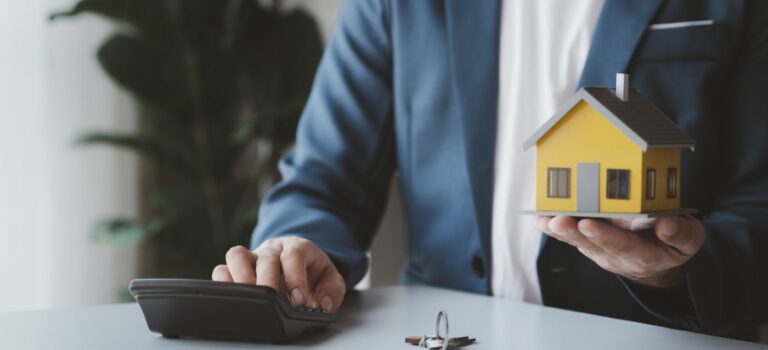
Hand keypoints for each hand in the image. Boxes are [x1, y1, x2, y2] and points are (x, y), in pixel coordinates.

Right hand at [212, 237, 345, 311]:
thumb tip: (322, 304)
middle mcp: (273, 249)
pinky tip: (234, 297)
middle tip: (274, 302)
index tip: (299, 300)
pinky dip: (223, 282)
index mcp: (298, 247)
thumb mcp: (331, 280)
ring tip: (250, 298)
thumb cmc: (313, 273)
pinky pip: (222, 269)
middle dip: (269, 281)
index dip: (295, 277)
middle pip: (266, 257)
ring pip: (236, 255)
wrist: (301, 264)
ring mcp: (253, 256)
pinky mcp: (237, 268)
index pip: (294, 255)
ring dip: (241, 278)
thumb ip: (331, 291)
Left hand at [537, 215, 704, 287]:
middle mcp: (616, 254)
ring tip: (544, 220)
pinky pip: (571, 237)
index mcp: (643, 254)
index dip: (604, 235)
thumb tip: (666, 224)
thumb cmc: (672, 245)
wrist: (658, 262)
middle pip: (592, 244)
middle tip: (557, 222)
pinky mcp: (589, 244)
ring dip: (559, 231)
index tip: (588, 225)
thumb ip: (680, 234)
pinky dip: (554, 229)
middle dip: (573, 233)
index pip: (622, 245)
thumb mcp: (688, 242)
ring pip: (577, 241)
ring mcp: (600, 250)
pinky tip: (541, 219)